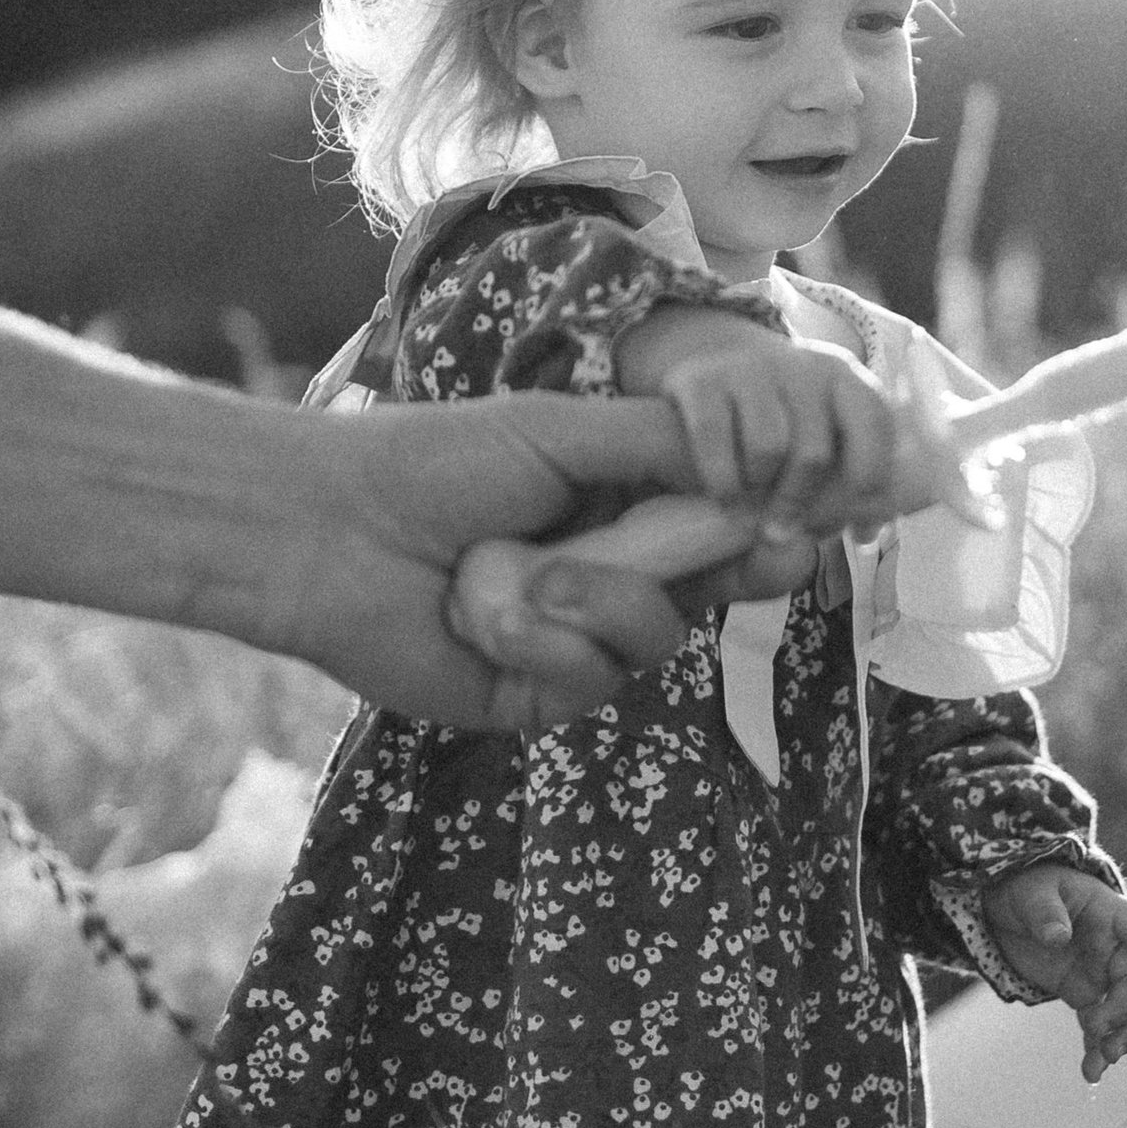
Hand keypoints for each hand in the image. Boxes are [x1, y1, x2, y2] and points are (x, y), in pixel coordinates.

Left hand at [300, 392, 741, 730]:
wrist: (329, 529)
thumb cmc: (436, 462)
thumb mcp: (561, 432)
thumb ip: (663, 443)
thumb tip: (761, 461)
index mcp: (618, 507)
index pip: (719, 529)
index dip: (764, 531)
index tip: (797, 522)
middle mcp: (606, 576)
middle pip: (709, 591)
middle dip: (720, 565)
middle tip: (756, 545)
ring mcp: (574, 640)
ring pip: (655, 638)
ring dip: (599, 598)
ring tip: (523, 571)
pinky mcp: (535, 696)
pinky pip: (590, 678)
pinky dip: (544, 640)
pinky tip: (486, 614)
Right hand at [622, 314, 904, 532]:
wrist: (716, 364)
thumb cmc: (782, 417)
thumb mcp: (821, 432)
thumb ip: (846, 477)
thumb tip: (865, 532)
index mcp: (844, 378)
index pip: (873, 424)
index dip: (869, 481)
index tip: (854, 527)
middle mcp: (802, 366)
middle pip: (814, 453)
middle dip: (799, 505)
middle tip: (783, 532)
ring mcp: (751, 369)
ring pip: (767, 449)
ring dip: (758, 494)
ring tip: (750, 513)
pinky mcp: (702, 380)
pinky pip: (715, 440)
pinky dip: (722, 481)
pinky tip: (724, 498)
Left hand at [979, 865, 1126, 1082]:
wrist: (1005, 905)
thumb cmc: (1026, 887)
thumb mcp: (1030, 893)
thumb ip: (1045, 913)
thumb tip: (1058, 938)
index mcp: (1110, 915)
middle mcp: (1114, 947)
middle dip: (1124, 1011)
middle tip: (1094, 1027)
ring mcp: (1101, 973)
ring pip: (1126, 1011)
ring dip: (1121, 1037)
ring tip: (1103, 1061)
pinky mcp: (1083, 995)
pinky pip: (1098, 1025)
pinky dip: (1096, 1049)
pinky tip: (1091, 1074)